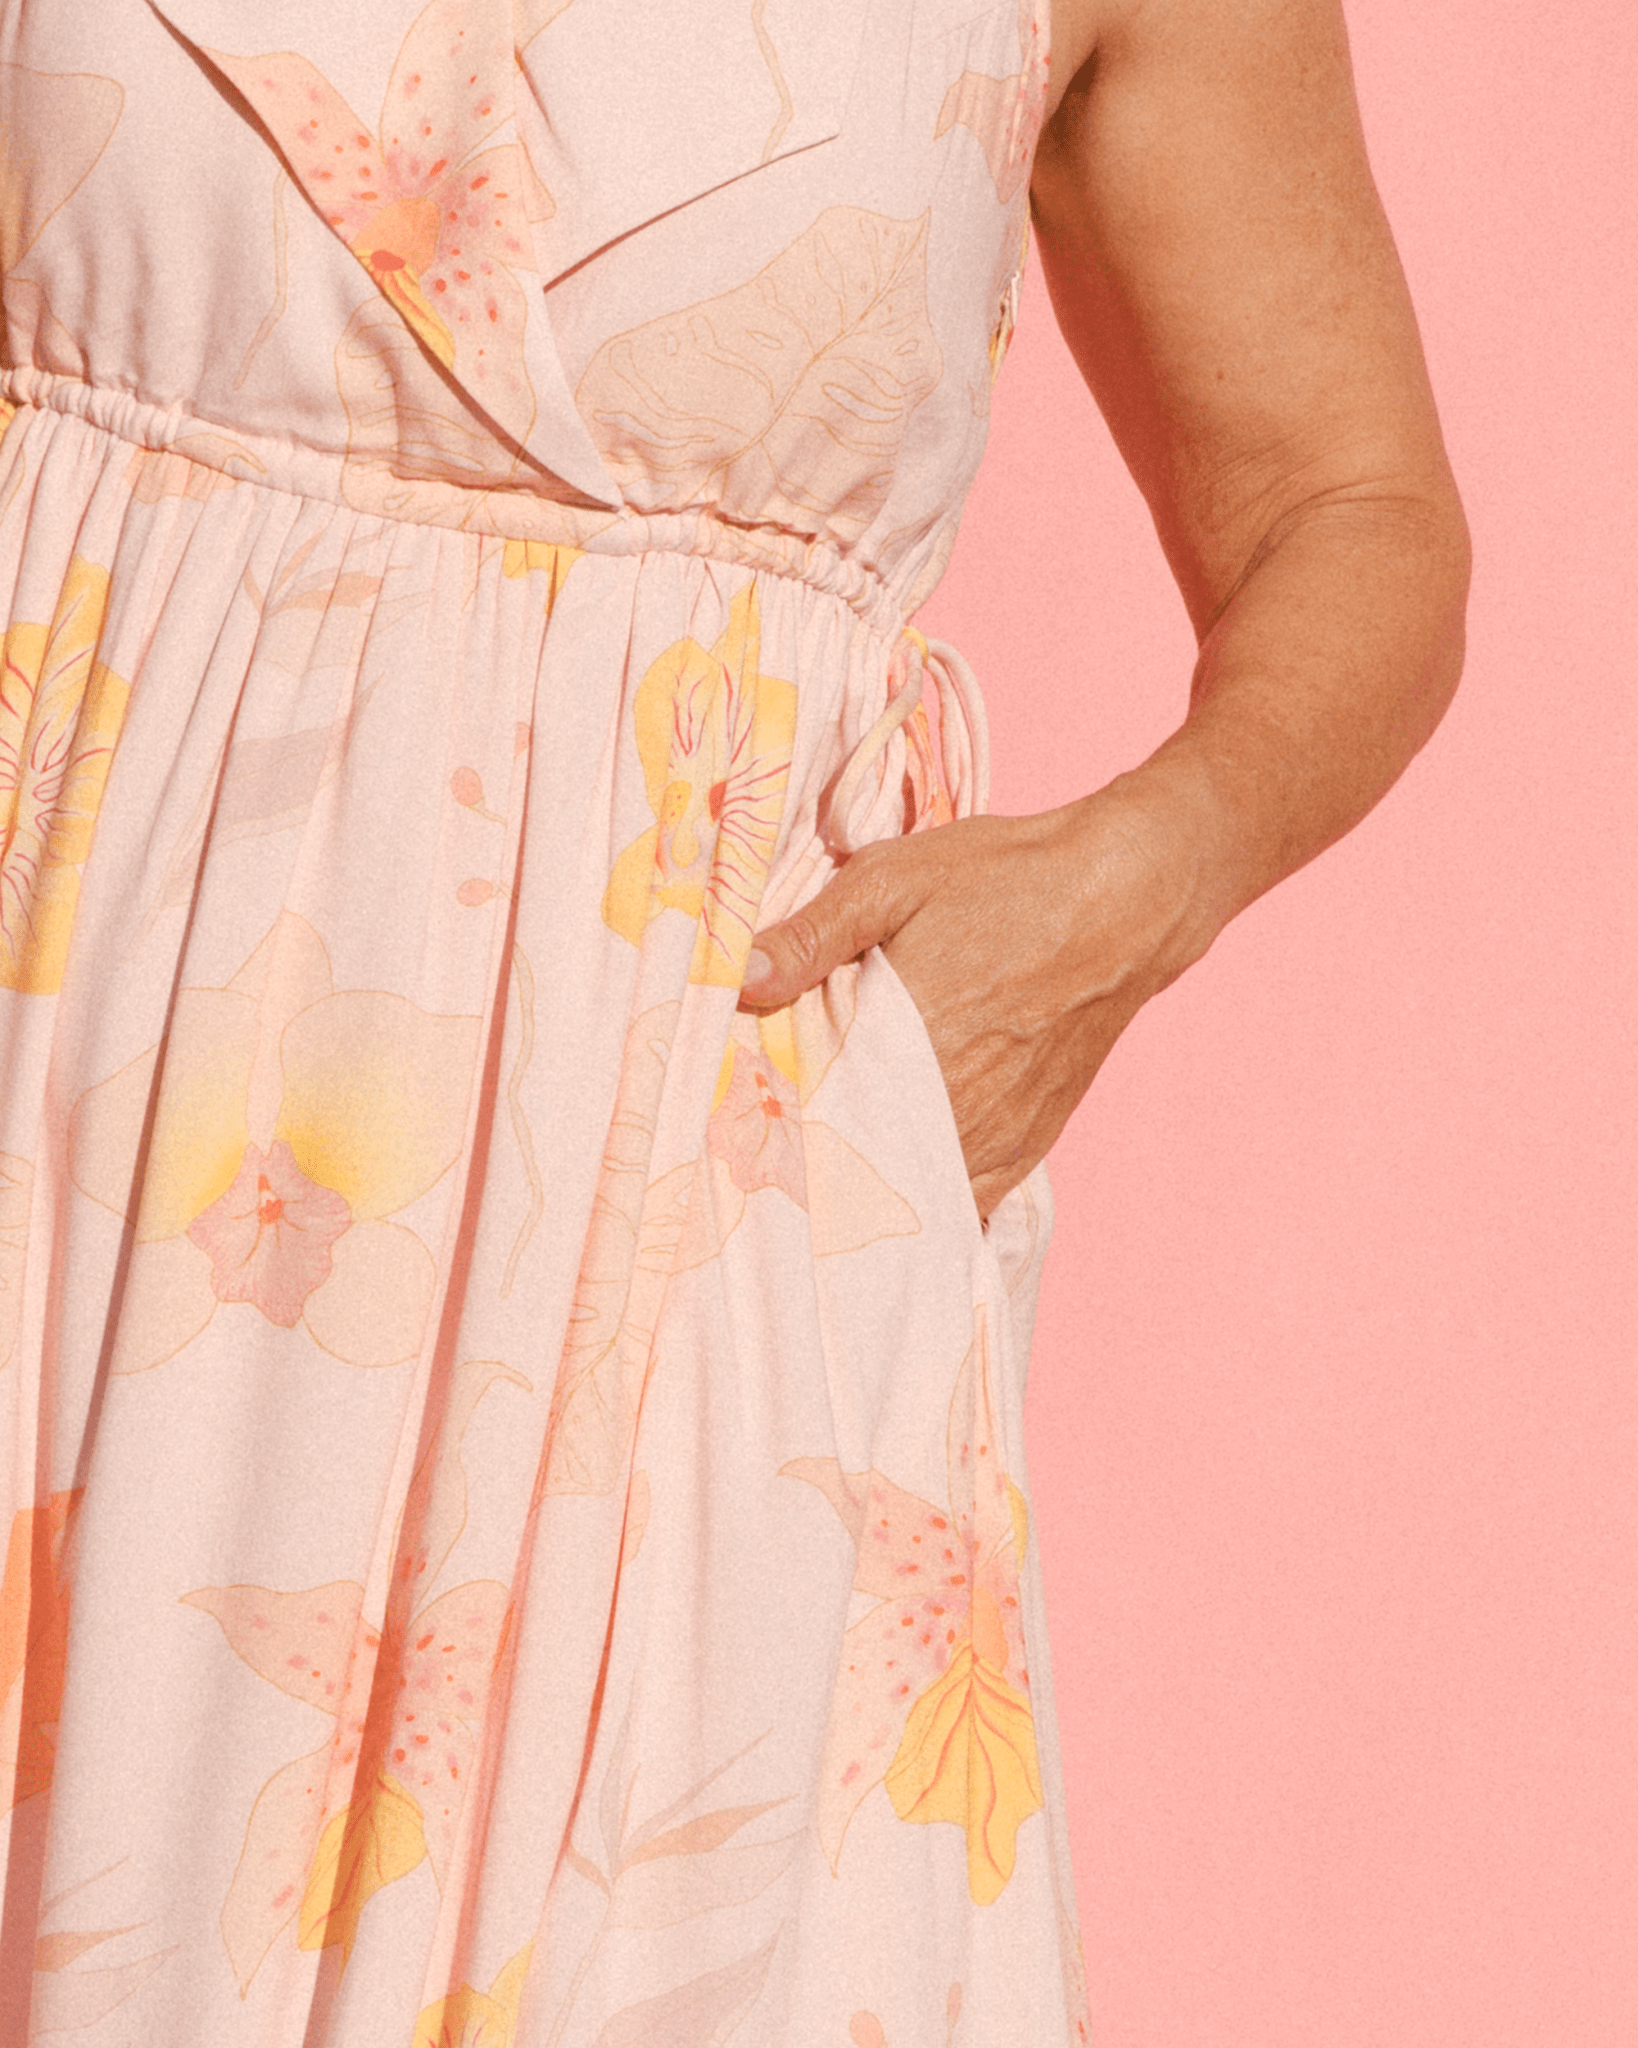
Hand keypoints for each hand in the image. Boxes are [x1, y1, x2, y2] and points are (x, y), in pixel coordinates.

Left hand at [738, 773, 1226, 1218]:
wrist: (1126, 901)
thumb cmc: (1006, 880)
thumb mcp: (894, 880)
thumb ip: (812, 936)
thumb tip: (736, 981)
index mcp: (906, 1044)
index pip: (810, 1118)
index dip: (765, 1126)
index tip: (728, 1122)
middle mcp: (951, 1107)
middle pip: (853, 1168)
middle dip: (806, 1163)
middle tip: (762, 1150)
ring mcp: (992, 1137)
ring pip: (905, 1196)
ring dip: (862, 1187)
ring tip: (817, 1171)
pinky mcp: (1024, 1147)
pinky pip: (959, 1202)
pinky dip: (920, 1200)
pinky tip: (887, 1190)